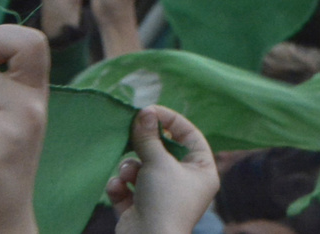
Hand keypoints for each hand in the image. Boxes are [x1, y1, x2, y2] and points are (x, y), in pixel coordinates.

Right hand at [106, 106, 218, 233]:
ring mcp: (162, 197)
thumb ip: (149, 136)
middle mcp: (184, 183)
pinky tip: (117, 188)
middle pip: (163, 151)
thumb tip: (144, 112)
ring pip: (142, 169)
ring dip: (131, 167)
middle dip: (145, 146)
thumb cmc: (163, 200)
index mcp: (202, 171)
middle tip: (131, 131)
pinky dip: (121, 186)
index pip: (189, 135)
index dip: (170, 120)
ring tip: (128, 174)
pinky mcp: (140, 209)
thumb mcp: (158, 161)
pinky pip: (128, 188)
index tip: (150, 110)